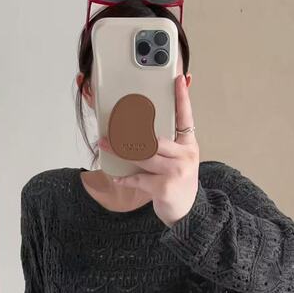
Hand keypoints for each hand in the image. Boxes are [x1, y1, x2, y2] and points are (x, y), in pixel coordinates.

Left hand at [97, 73, 199, 226]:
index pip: (186, 117)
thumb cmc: (178, 183)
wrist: (188, 214)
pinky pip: (138, 179)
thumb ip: (167, 144)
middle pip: (154, 138)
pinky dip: (125, 178)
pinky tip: (116, 175)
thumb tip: (140, 129)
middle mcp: (185, 156)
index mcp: (189, 145)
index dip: (182, 97)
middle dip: (130, 132)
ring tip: (105, 144)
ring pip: (144, 156)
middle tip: (111, 124)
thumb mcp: (179, 160)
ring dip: (120, 150)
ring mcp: (176, 171)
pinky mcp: (164, 187)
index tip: (178, 78)